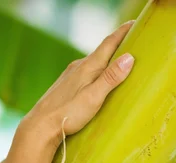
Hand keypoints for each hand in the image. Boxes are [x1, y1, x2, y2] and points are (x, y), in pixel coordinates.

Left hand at [15, 20, 136, 147]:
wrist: (40, 126)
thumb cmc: (67, 114)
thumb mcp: (93, 97)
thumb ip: (111, 78)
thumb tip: (129, 57)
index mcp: (88, 67)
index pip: (109, 44)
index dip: (123, 32)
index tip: (135, 22)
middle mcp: (79, 66)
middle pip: (102, 50)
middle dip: (118, 43)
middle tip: (133, 38)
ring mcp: (71, 75)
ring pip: (94, 61)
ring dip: (108, 57)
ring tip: (120, 57)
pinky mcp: (68, 85)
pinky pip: (88, 71)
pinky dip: (99, 68)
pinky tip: (100, 77)